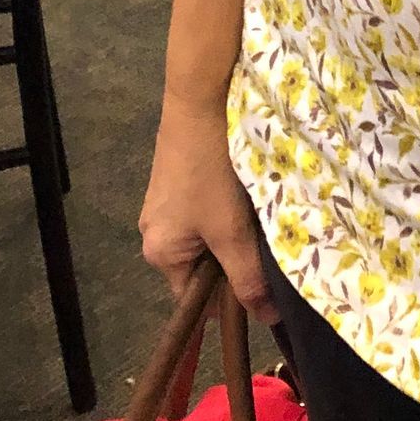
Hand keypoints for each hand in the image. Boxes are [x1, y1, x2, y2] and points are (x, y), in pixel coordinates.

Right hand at [140, 96, 276, 323]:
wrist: (200, 100)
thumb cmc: (211, 171)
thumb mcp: (231, 231)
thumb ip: (248, 278)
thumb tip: (266, 320)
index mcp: (159, 253)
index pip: (194, 299)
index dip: (229, 301)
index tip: (262, 293)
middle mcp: (153, 231)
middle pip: (200, 267)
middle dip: (232, 262)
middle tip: (265, 250)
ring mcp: (163, 203)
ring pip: (206, 237)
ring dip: (232, 235)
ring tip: (257, 220)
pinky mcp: (176, 179)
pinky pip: (203, 212)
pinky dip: (225, 211)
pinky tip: (245, 196)